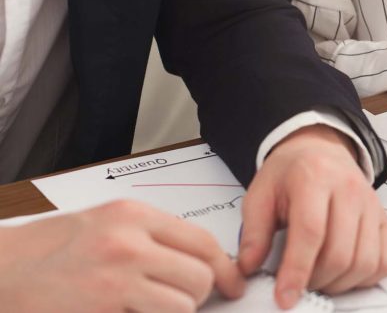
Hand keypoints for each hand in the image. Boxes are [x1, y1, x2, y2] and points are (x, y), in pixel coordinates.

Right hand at [0, 200, 243, 311]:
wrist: (2, 271)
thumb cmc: (49, 249)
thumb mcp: (106, 223)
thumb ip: (152, 237)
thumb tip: (199, 259)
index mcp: (133, 215)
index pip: (202, 241)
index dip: (224, 267)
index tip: (232, 282)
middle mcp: (128, 242)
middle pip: (199, 275)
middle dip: (198, 295)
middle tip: (185, 301)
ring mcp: (115, 279)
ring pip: (182, 305)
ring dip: (173, 312)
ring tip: (148, 307)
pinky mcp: (104, 308)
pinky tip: (129, 311)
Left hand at [238, 125, 386, 308]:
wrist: (320, 150)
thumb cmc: (290, 174)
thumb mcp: (260, 193)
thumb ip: (254, 232)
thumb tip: (249, 268)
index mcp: (315, 178)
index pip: (311, 232)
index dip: (297, 270)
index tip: (285, 297)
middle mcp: (350, 190)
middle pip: (340, 253)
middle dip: (316, 281)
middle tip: (298, 284)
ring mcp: (371, 205)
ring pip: (364, 263)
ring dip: (339, 283)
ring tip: (318, 278)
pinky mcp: (383, 219)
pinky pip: (384, 262)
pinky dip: (364, 278)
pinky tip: (343, 273)